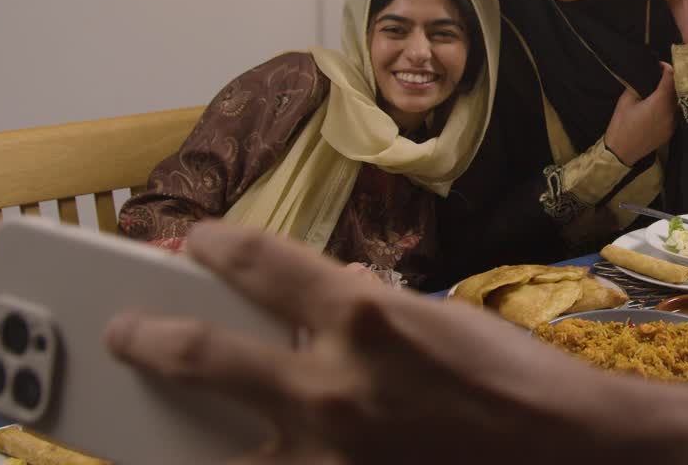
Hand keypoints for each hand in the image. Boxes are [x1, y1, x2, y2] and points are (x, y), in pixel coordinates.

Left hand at [103, 223, 614, 463]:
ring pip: (208, 452)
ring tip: (144, 432)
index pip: (260, 262)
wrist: (560, 446)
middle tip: (127, 334)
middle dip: (149, 337)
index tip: (197, 243)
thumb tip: (319, 303)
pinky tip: (222, 461)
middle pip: (202, 353)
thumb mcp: (437, 316)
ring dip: (167, 436)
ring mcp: (327, 452)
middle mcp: (329, 384)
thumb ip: (367, 308)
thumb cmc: (508, 374)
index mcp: (361, 315)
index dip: (216, 246)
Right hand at [604, 62, 677, 165]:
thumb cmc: (621, 125)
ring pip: (678, 103)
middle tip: (661, 75)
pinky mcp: (671, 132)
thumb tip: (644, 78)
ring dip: (672, 95)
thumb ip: (638, 86)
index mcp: (660, 102)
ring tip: (662, 89)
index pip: (670, 78)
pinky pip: (675, 114)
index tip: (660, 65)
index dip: (666, 69)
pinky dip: (671, 107)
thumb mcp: (626, 101)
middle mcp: (671, 112)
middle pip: (677, 90)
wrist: (621, 152)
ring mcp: (673, 124)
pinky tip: (662, 105)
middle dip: (670, 81)